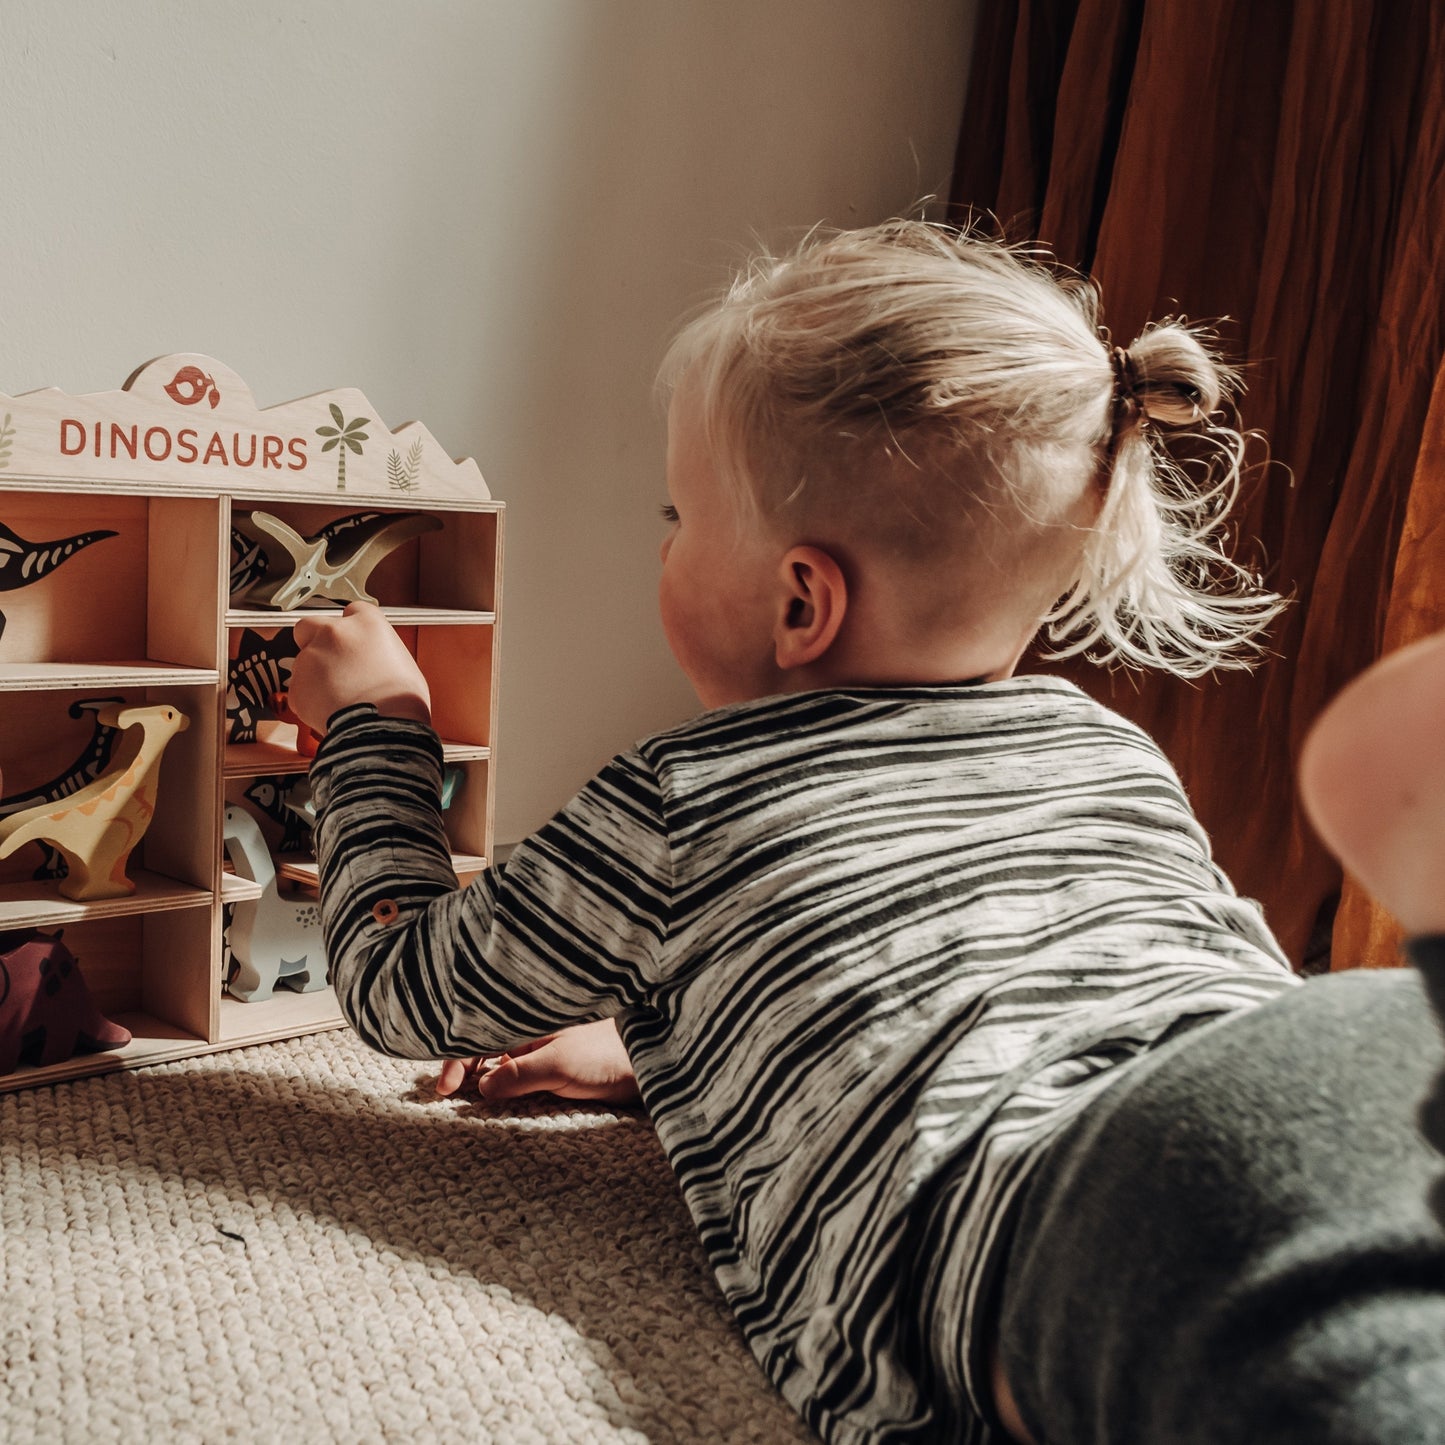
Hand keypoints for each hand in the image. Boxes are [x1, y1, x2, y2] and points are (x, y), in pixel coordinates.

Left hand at [289, 601, 431, 731]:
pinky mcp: (297, 686)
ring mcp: (311, 658)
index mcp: (367, 623)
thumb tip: (372, 658)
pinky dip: (310, 700)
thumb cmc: (402, 702)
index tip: (354, 641)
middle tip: (330, 661)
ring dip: (315, 675)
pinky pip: (300, 690)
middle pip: (310, 624)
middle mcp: (334, 633)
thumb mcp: (403, 663)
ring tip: (339, 698)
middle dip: (314, 639)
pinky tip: (330, 711)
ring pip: (304, 661)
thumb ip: (380, 651)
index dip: (353, 627)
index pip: (353, 610)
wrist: (382, 730)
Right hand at [434, 1018, 640, 1104]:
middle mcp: (534, 1035)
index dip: (457, 1058)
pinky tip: (495, 1103)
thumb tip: (480, 1088)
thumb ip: (519, 1074)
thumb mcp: (560, 1064)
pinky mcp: (556, 1072)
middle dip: (463, 1068)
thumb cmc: (611, 1055)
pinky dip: (502, 1090)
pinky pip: (518, 1079)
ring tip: (464, 1101)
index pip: (480, 1034)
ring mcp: (544, 1053)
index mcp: (531, 1022)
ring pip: (500, 1064)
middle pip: (485, 1047)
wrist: (653, 1066)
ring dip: (481, 1081)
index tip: (444, 1089)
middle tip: (446, 1096)